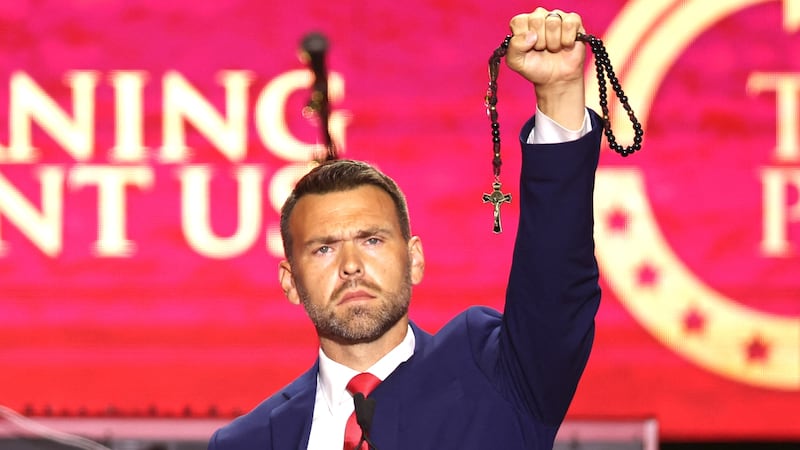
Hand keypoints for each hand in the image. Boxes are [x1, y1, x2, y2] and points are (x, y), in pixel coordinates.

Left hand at [505, 7, 586, 128]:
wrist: (555, 81)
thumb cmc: (535, 70)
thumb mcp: (517, 63)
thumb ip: (514, 48)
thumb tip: (531, 37)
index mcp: (522, 24)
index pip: (519, 21)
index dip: (524, 39)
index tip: (528, 51)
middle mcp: (539, 17)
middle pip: (536, 19)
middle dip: (539, 42)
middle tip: (542, 52)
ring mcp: (557, 18)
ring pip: (553, 20)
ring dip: (553, 42)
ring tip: (553, 51)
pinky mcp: (575, 22)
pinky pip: (570, 21)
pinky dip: (567, 38)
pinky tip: (565, 46)